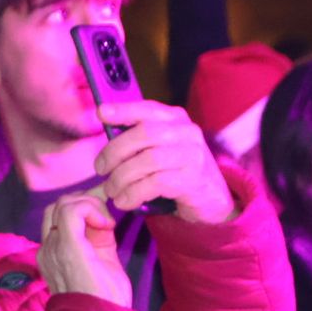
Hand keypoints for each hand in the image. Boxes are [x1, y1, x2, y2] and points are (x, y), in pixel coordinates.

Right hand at [38, 190, 131, 307]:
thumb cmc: (106, 300)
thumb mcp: (103, 261)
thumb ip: (99, 239)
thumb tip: (104, 218)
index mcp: (54, 254)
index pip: (59, 216)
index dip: (84, 209)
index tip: (106, 221)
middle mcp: (48, 249)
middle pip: (58, 206)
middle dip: (86, 203)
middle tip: (107, 219)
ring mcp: (54, 248)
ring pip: (63, 204)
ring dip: (90, 204)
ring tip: (106, 223)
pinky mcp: (67, 248)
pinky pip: (71, 210)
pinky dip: (91, 208)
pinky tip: (106, 224)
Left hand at [96, 100, 235, 224]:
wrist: (211, 200)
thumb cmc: (177, 172)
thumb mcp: (160, 149)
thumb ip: (138, 139)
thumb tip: (105, 131)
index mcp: (176, 119)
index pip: (147, 109)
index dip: (123, 110)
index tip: (101, 113)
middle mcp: (187, 133)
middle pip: (143, 134)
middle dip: (114, 152)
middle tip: (100, 170)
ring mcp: (193, 156)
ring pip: (148, 160)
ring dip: (121, 177)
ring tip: (111, 190)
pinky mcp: (193, 180)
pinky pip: (155, 183)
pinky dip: (133, 193)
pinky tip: (124, 201)